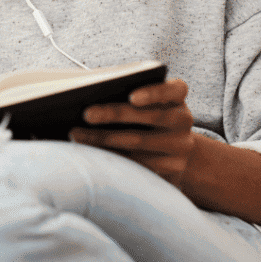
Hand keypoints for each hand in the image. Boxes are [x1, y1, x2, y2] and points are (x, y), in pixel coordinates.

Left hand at [68, 79, 194, 187]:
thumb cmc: (146, 118)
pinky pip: (136, 166)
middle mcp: (183, 121)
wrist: (172, 152)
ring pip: (139, 143)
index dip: (155, 92)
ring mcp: (179, 148)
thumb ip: (126, 94)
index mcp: (177, 98)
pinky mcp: (170, 171)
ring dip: (104, 139)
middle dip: (115, 114)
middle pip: (152, 116)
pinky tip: (89, 154)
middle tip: (87, 114)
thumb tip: (89, 94)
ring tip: (76, 134)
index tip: (131, 96)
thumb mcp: (146, 103)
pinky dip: (110, 158)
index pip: (176, 90)